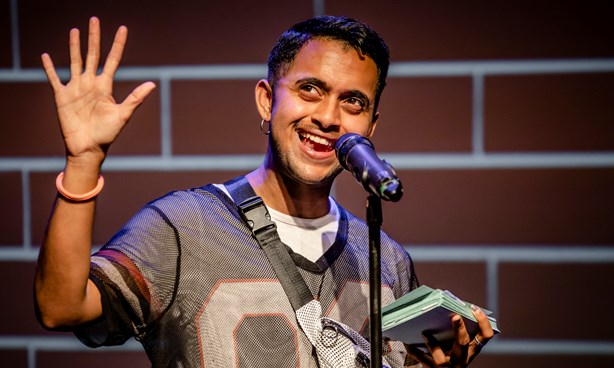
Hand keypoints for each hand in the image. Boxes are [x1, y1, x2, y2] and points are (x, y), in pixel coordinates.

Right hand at [42, 16, 155, 166]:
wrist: (88, 148)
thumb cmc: (107, 134)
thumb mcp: (122, 115)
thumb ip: (135, 98)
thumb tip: (152, 84)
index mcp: (106, 86)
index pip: (112, 60)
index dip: (117, 44)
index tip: (122, 29)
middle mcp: (91, 84)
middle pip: (93, 55)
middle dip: (94, 38)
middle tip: (94, 20)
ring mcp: (76, 89)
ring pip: (75, 61)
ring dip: (74, 46)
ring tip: (74, 31)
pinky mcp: (62, 96)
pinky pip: (54, 78)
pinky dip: (49, 68)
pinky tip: (46, 56)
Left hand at [406, 306, 494, 366]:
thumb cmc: (449, 353)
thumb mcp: (458, 344)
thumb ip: (456, 329)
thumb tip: (446, 303)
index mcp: (470, 350)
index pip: (485, 336)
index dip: (483, 322)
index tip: (474, 309)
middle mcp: (461, 359)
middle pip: (463, 344)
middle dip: (459, 330)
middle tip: (455, 316)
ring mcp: (447, 367)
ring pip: (441, 359)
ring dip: (433, 345)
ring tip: (425, 333)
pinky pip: (421, 359)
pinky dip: (413, 349)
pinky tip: (406, 340)